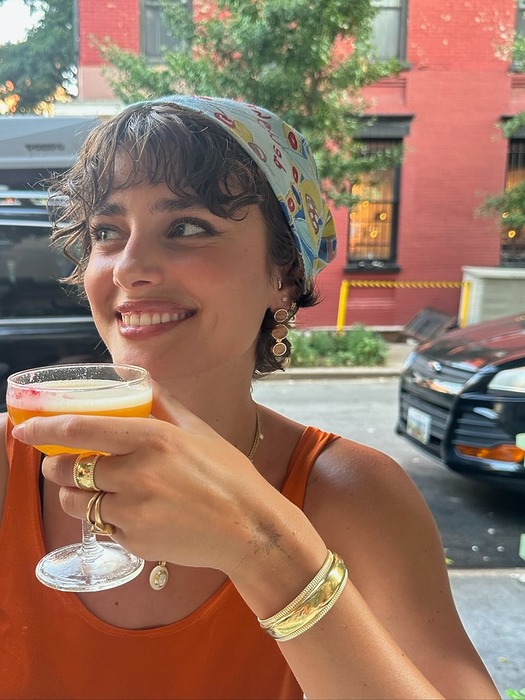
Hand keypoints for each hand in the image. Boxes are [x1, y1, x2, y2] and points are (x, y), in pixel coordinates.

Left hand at [12, 385, 276, 573]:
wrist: (249, 528)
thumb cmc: (228, 475)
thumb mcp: (199, 431)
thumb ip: (164, 405)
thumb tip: (140, 382)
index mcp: (152, 439)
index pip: (82, 430)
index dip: (46, 429)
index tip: (26, 429)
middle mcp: (137, 474)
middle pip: (68, 471)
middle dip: (57, 467)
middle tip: (64, 464)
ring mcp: (133, 512)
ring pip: (78, 504)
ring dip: (77, 496)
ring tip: (98, 491)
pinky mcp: (134, 542)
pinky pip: (103, 528)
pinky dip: (107, 520)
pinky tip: (134, 514)